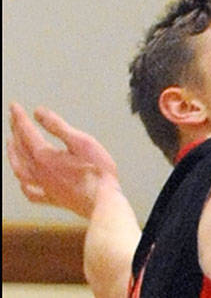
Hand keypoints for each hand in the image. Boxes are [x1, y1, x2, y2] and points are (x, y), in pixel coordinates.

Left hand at [7, 103, 118, 218]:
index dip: (19, 118)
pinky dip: (23, 183)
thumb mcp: (81, 141)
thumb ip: (58, 126)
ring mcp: (43, 187)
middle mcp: (38, 172)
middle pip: (20, 149)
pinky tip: (23, 181)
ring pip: (19, 169)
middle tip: (13, 119)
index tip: (14, 106)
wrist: (102, 201)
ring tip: (10, 144)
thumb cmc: (97, 171)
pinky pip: (29, 191)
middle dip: (15, 131)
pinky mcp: (51, 198)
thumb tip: (38, 113)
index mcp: (44, 156)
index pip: (26, 132)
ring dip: (13, 154)